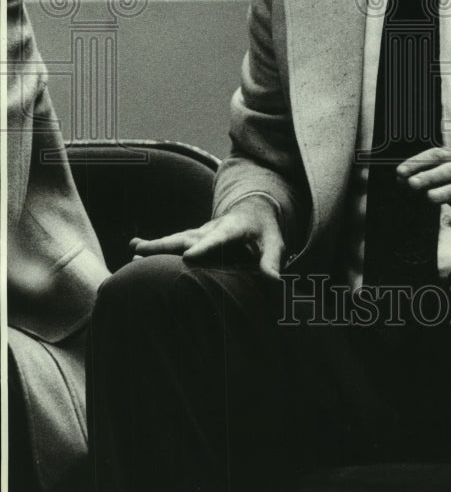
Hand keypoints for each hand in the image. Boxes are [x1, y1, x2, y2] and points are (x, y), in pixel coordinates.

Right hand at [130, 195, 284, 279]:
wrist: (254, 209)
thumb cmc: (265, 230)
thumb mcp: (275, 243)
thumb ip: (272, 261)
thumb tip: (273, 282)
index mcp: (233, 228)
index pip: (219, 238)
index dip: (205, 247)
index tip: (189, 256)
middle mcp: (212, 228)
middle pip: (187, 236)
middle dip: (166, 244)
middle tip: (143, 251)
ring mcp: (200, 232)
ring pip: (176, 239)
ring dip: (155, 245)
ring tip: (133, 250)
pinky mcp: (193, 238)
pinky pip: (174, 243)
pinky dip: (155, 247)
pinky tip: (134, 251)